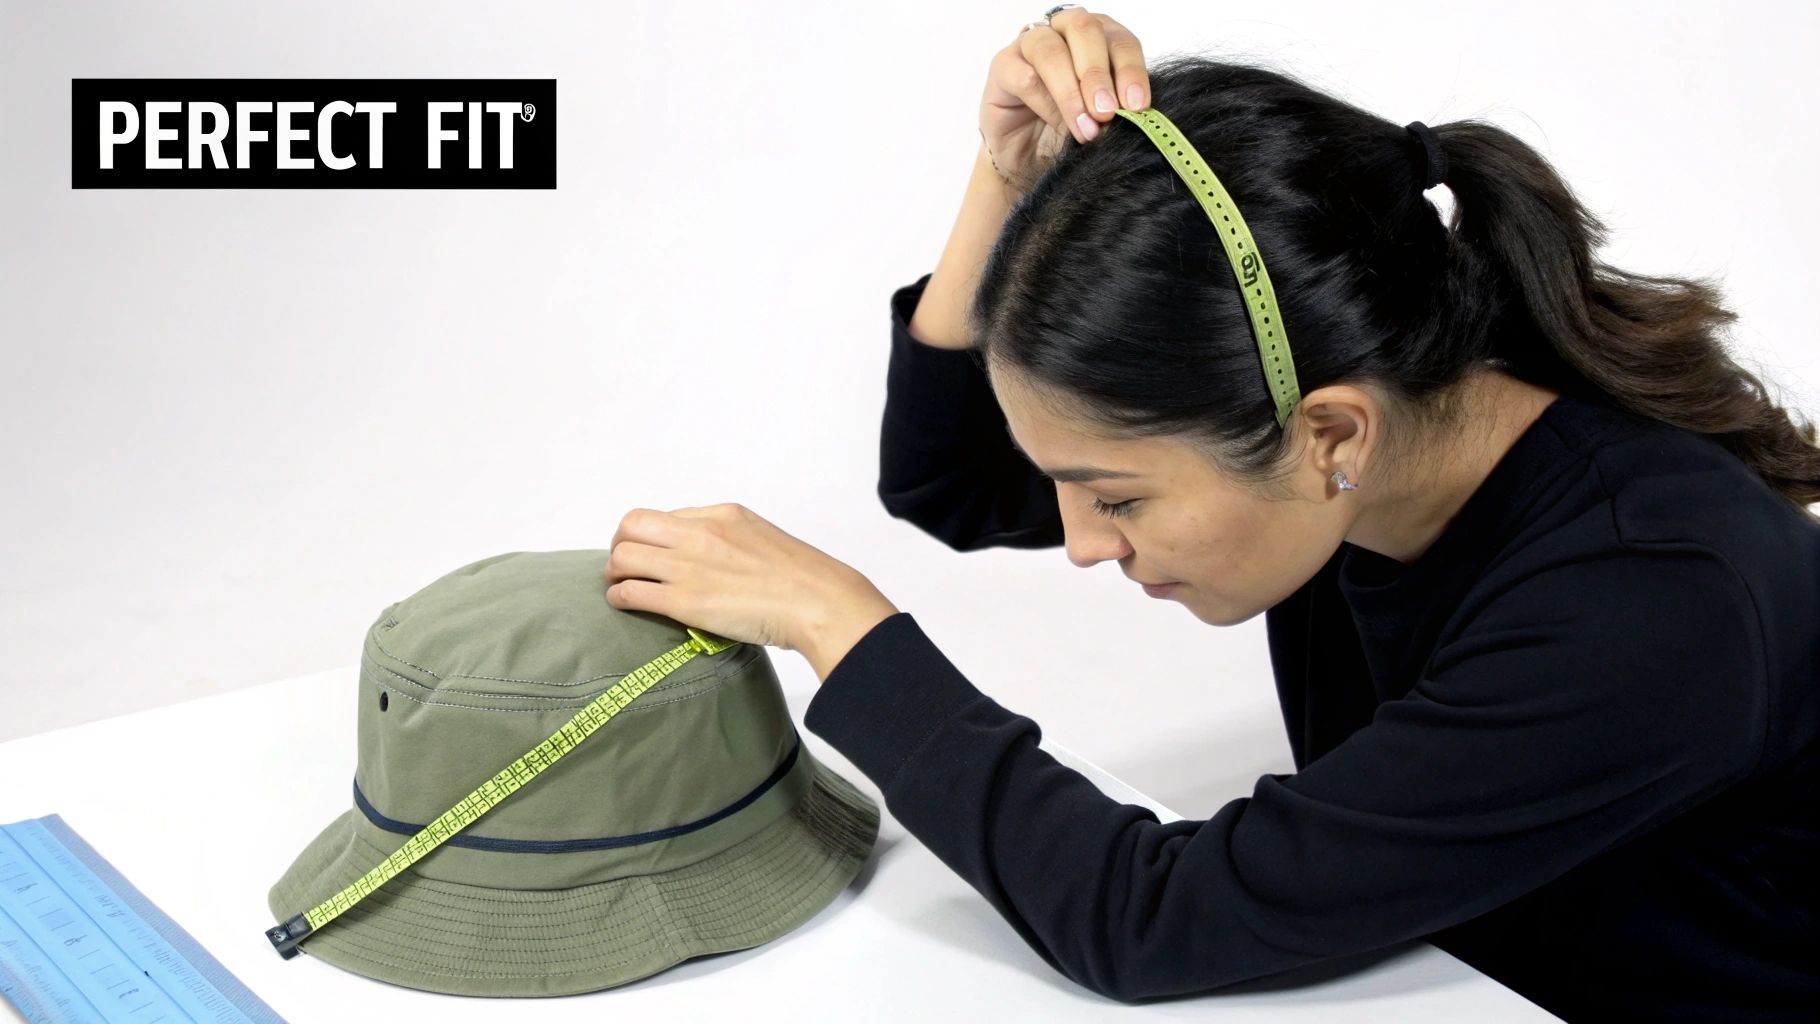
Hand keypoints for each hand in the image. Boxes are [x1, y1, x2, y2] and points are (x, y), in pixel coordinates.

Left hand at [603, 503, 899, 682]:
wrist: (819, 602)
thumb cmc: (801, 579)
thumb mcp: (763, 538)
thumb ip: (730, 539)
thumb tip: (708, 556)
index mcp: (722, 514)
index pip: (664, 515)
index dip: (649, 536)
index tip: (649, 553)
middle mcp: (701, 533)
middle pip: (632, 526)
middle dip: (620, 545)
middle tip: (623, 566)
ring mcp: (690, 565)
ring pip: (623, 556)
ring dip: (614, 572)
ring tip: (619, 585)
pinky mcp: (685, 600)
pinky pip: (631, 591)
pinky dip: (619, 596)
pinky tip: (624, 604)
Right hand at [979, 6, 1149, 189]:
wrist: (1027, 157)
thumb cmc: (1067, 131)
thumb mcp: (1099, 121)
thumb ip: (1113, 110)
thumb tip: (1129, 117)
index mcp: (1099, 38)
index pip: (1120, 41)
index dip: (1131, 70)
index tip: (1137, 105)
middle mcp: (1065, 32)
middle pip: (1085, 30)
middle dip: (1099, 74)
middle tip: (1107, 113)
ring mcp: (1030, 45)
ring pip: (1051, 50)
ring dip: (1071, 91)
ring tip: (1085, 128)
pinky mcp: (1003, 66)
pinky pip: (1024, 76)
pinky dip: (1045, 103)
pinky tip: (1058, 125)